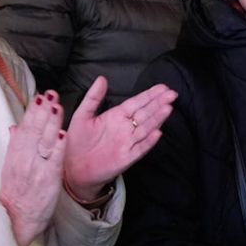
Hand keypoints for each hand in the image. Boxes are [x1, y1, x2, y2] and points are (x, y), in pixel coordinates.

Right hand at [0, 90, 64, 245]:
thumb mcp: (11, 167)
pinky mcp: (47, 179)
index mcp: (14, 154)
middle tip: (50, 94)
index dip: (32, 111)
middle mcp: (23, 159)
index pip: (24, 128)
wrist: (16, 218)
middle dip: (42, 110)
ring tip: (57, 106)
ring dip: (51, 122)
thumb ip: (15, 145)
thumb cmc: (16, 193)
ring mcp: (35, 168)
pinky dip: (57, 146)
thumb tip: (15, 126)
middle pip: (33, 130)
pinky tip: (62, 134)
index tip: (40, 96)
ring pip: (43, 141)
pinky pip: (53, 160)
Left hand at [63, 77, 176, 197]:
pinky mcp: (126, 158)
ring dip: (157, 119)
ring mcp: (127, 143)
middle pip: (145, 113)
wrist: (73, 167)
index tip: (163, 87)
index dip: (150, 95)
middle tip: (172, 94)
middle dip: (159, 103)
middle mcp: (125, 128)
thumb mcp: (82, 115)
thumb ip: (93, 97)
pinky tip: (157, 132)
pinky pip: (140, 148)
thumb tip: (102, 78)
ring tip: (167, 108)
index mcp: (116, 116)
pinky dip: (148, 141)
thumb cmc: (78, 141)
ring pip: (146, 128)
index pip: (137, 102)